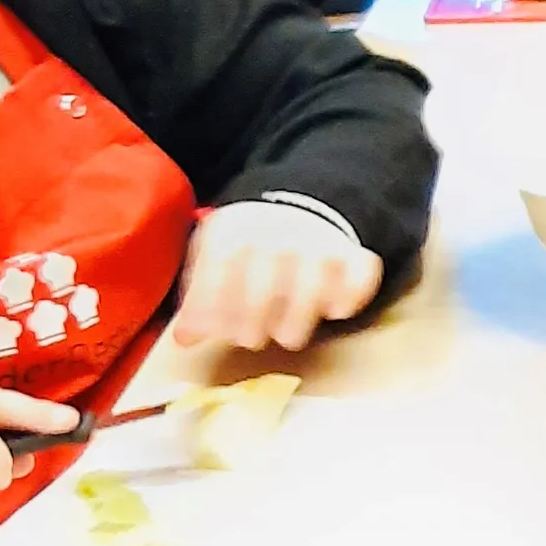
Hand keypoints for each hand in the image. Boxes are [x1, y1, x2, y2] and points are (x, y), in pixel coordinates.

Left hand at [174, 203, 382, 351]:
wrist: (301, 207)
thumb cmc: (249, 244)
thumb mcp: (213, 256)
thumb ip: (197, 295)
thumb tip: (184, 337)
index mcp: (235, 229)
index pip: (218, 272)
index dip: (211, 309)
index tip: (214, 331)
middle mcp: (279, 233)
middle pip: (263, 289)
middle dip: (251, 326)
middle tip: (249, 338)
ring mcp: (320, 242)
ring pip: (312, 289)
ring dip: (296, 322)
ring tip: (286, 334)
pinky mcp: (354, 255)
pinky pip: (360, 280)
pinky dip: (348, 300)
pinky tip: (332, 311)